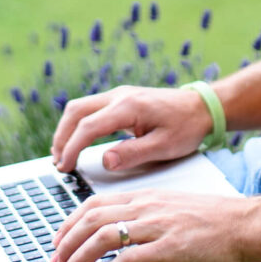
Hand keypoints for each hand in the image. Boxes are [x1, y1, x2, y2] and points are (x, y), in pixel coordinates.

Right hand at [50, 84, 215, 173]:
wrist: (202, 107)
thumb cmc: (187, 127)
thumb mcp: (164, 146)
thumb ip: (133, 154)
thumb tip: (105, 161)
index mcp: (128, 107)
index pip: (88, 126)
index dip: (72, 148)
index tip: (65, 167)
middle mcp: (119, 95)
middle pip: (76, 111)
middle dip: (61, 137)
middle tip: (58, 162)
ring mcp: (119, 94)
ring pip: (80, 107)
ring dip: (67, 129)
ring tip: (62, 154)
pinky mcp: (121, 98)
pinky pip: (90, 108)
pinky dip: (78, 124)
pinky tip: (77, 141)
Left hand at [50, 187, 259, 261]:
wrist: (245, 224)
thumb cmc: (215, 220)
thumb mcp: (174, 208)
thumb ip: (148, 216)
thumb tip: (126, 234)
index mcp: (146, 197)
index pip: (96, 204)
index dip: (71, 222)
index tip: (59, 239)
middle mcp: (146, 207)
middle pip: (92, 219)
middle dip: (67, 242)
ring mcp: (156, 226)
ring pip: (103, 237)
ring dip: (78, 258)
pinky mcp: (168, 247)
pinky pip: (126, 260)